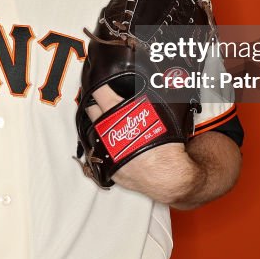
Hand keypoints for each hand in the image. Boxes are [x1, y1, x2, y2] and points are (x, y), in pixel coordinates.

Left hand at [85, 86, 199, 202]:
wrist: (168, 174)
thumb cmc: (166, 144)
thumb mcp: (160, 110)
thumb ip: (149, 97)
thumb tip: (152, 84)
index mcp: (116, 113)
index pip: (99, 91)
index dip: (99, 85)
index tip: (99, 83)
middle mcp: (106, 130)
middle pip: (92, 110)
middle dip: (96, 104)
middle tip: (103, 101)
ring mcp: (105, 148)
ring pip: (95, 131)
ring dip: (101, 125)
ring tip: (111, 123)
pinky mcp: (108, 166)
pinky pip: (102, 151)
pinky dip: (108, 146)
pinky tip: (117, 143)